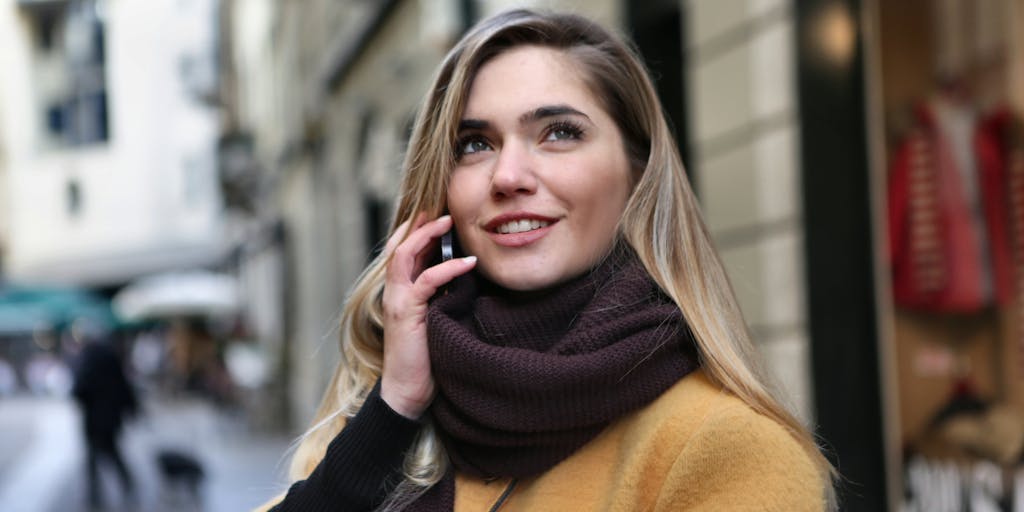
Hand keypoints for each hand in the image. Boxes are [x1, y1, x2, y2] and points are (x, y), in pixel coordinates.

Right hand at [380, 213, 476, 418]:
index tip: (440, 213)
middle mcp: (393, 291)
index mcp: (400, 291)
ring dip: (427, 235)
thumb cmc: (427, 358)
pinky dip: (446, 268)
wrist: (408, 392)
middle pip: (399, 244)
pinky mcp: (406, 313)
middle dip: (419, 222)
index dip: (419, 229)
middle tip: (442, 207)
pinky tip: (467, 263)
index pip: (404, 250)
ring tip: (449, 222)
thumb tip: (467, 275)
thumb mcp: (437, 319)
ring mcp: (396, 300)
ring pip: (404, 255)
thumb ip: (443, 296)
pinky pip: (425, 281)